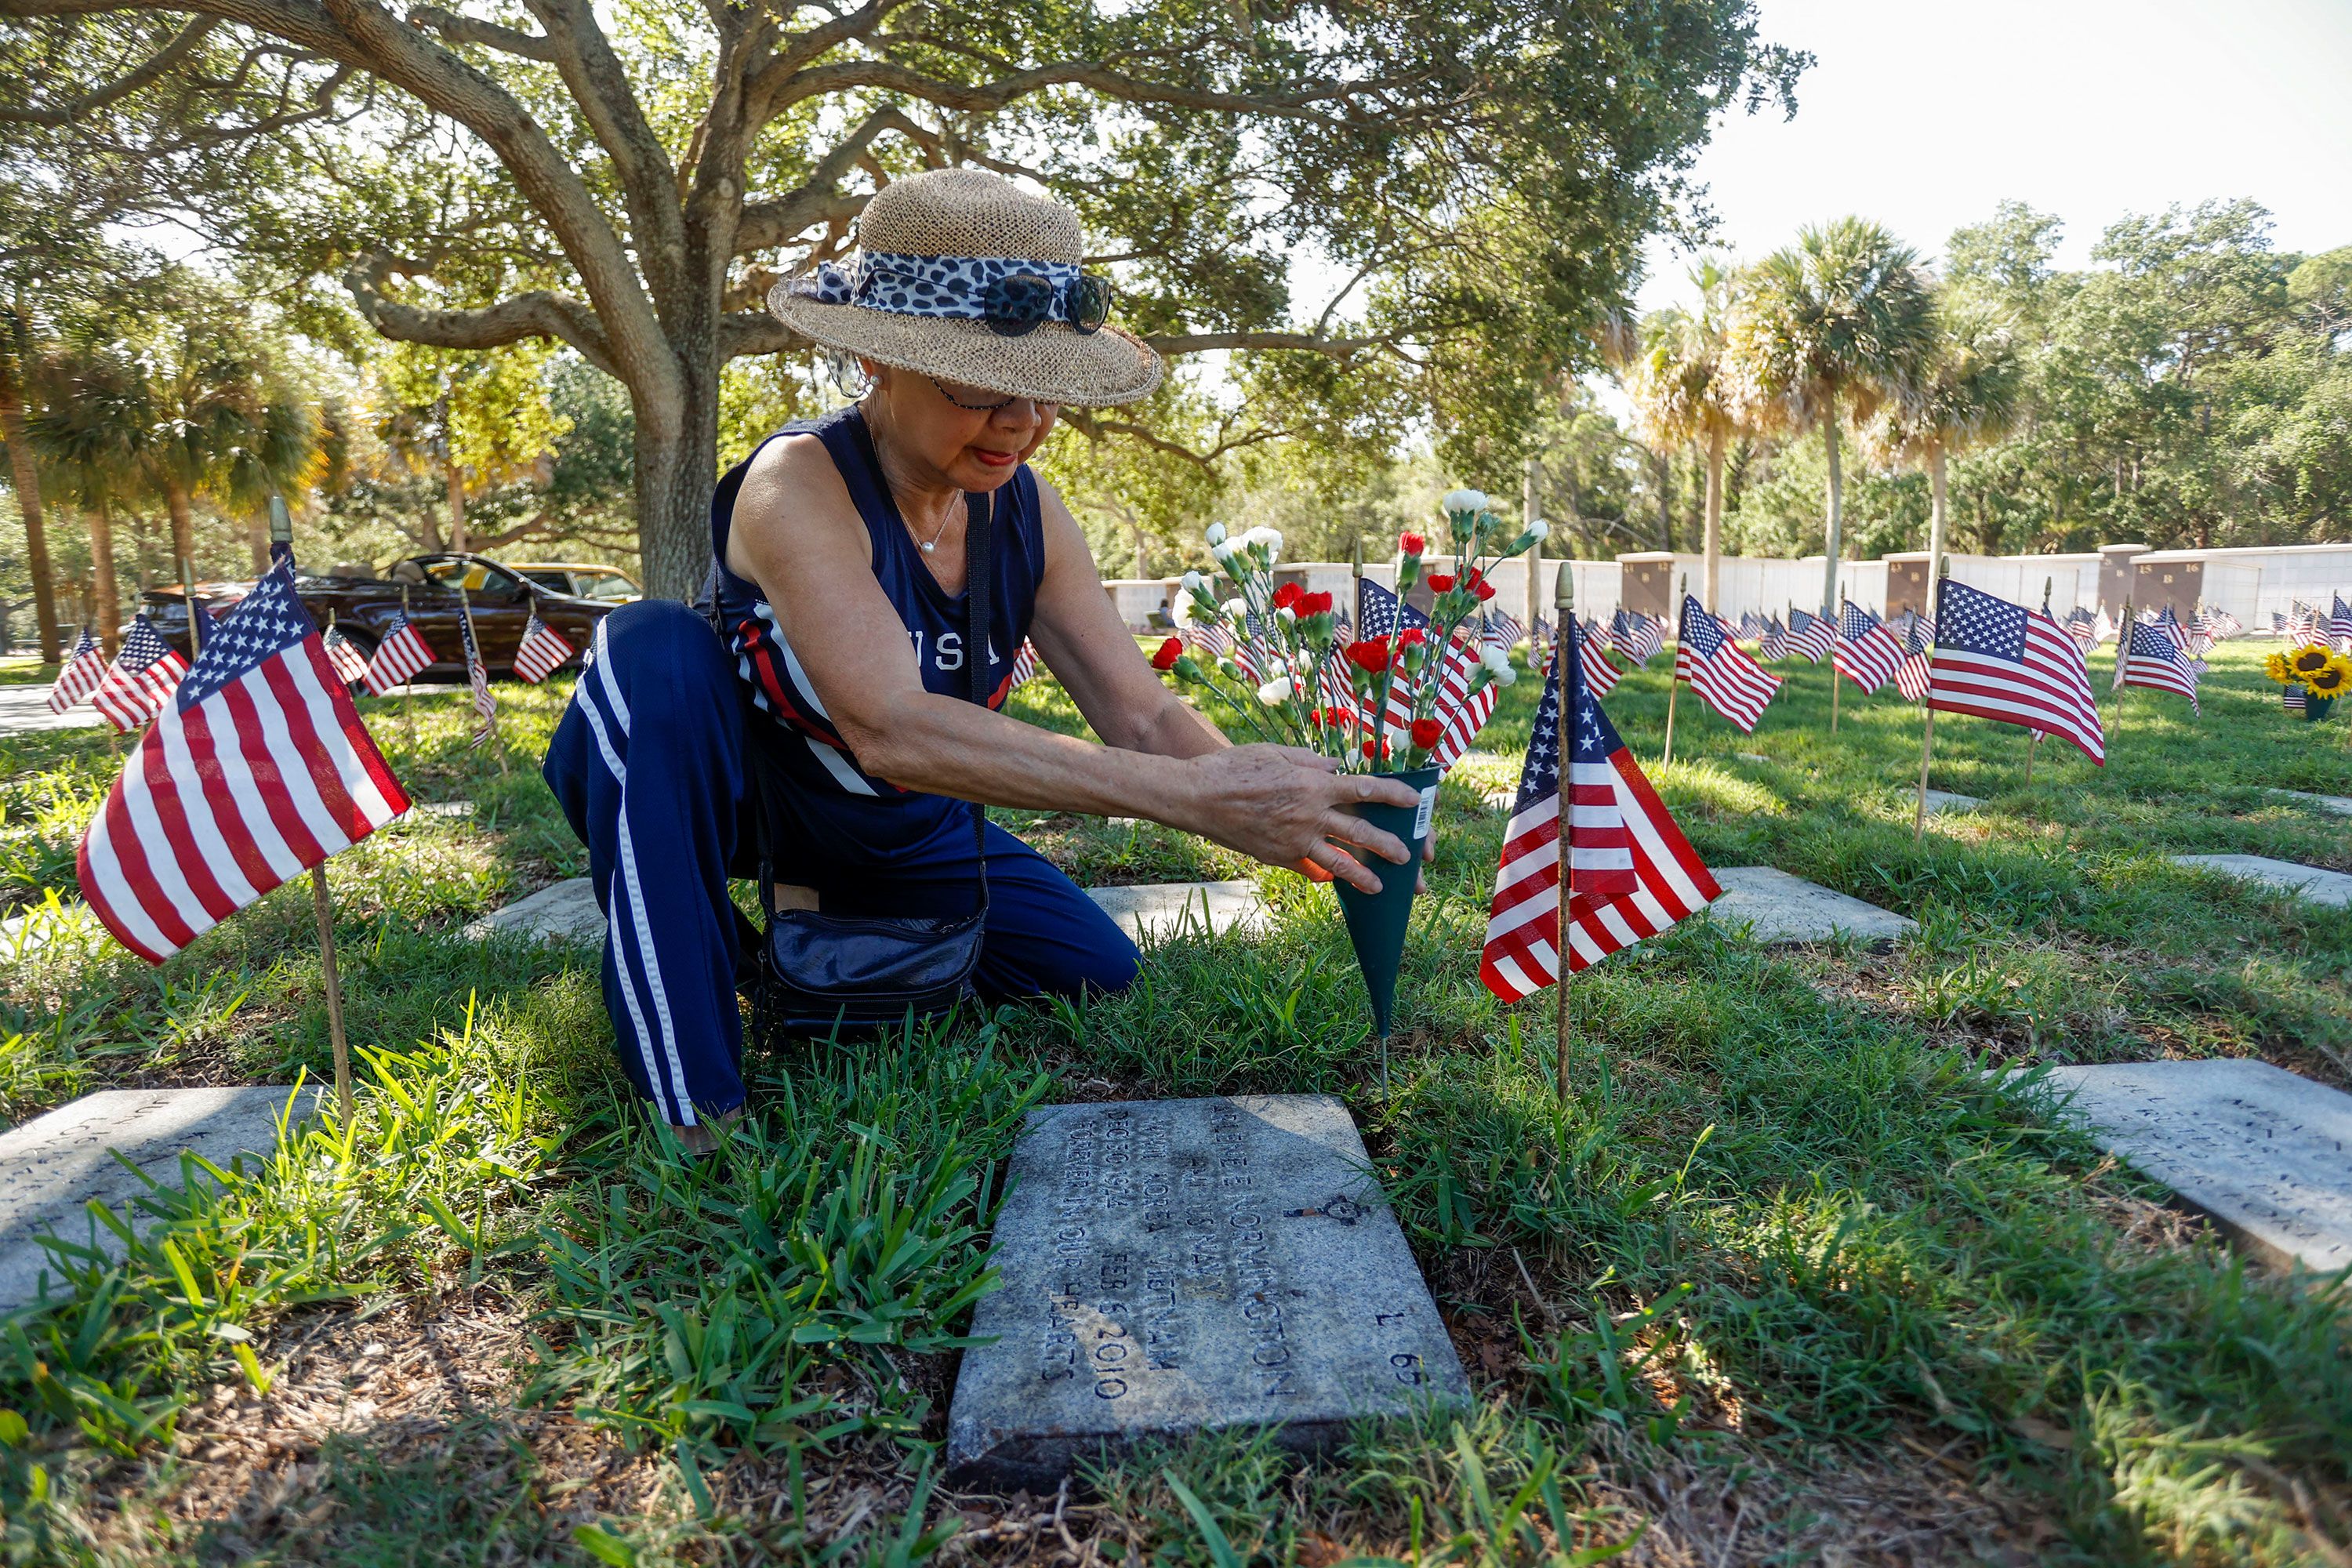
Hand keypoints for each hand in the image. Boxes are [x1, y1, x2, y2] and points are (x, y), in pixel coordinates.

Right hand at [1173, 745, 1421, 894]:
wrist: (1199, 797)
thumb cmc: (1235, 767)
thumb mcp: (1276, 752)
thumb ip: (1310, 761)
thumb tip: (1335, 767)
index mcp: (1313, 784)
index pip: (1365, 789)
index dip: (1394, 795)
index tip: (1414, 801)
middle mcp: (1310, 814)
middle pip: (1361, 833)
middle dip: (1389, 846)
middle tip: (1408, 856)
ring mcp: (1295, 840)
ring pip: (1339, 862)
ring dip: (1363, 875)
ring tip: (1380, 887)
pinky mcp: (1279, 857)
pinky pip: (1309, 869)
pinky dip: (1323, 874)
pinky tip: (1333, 879)